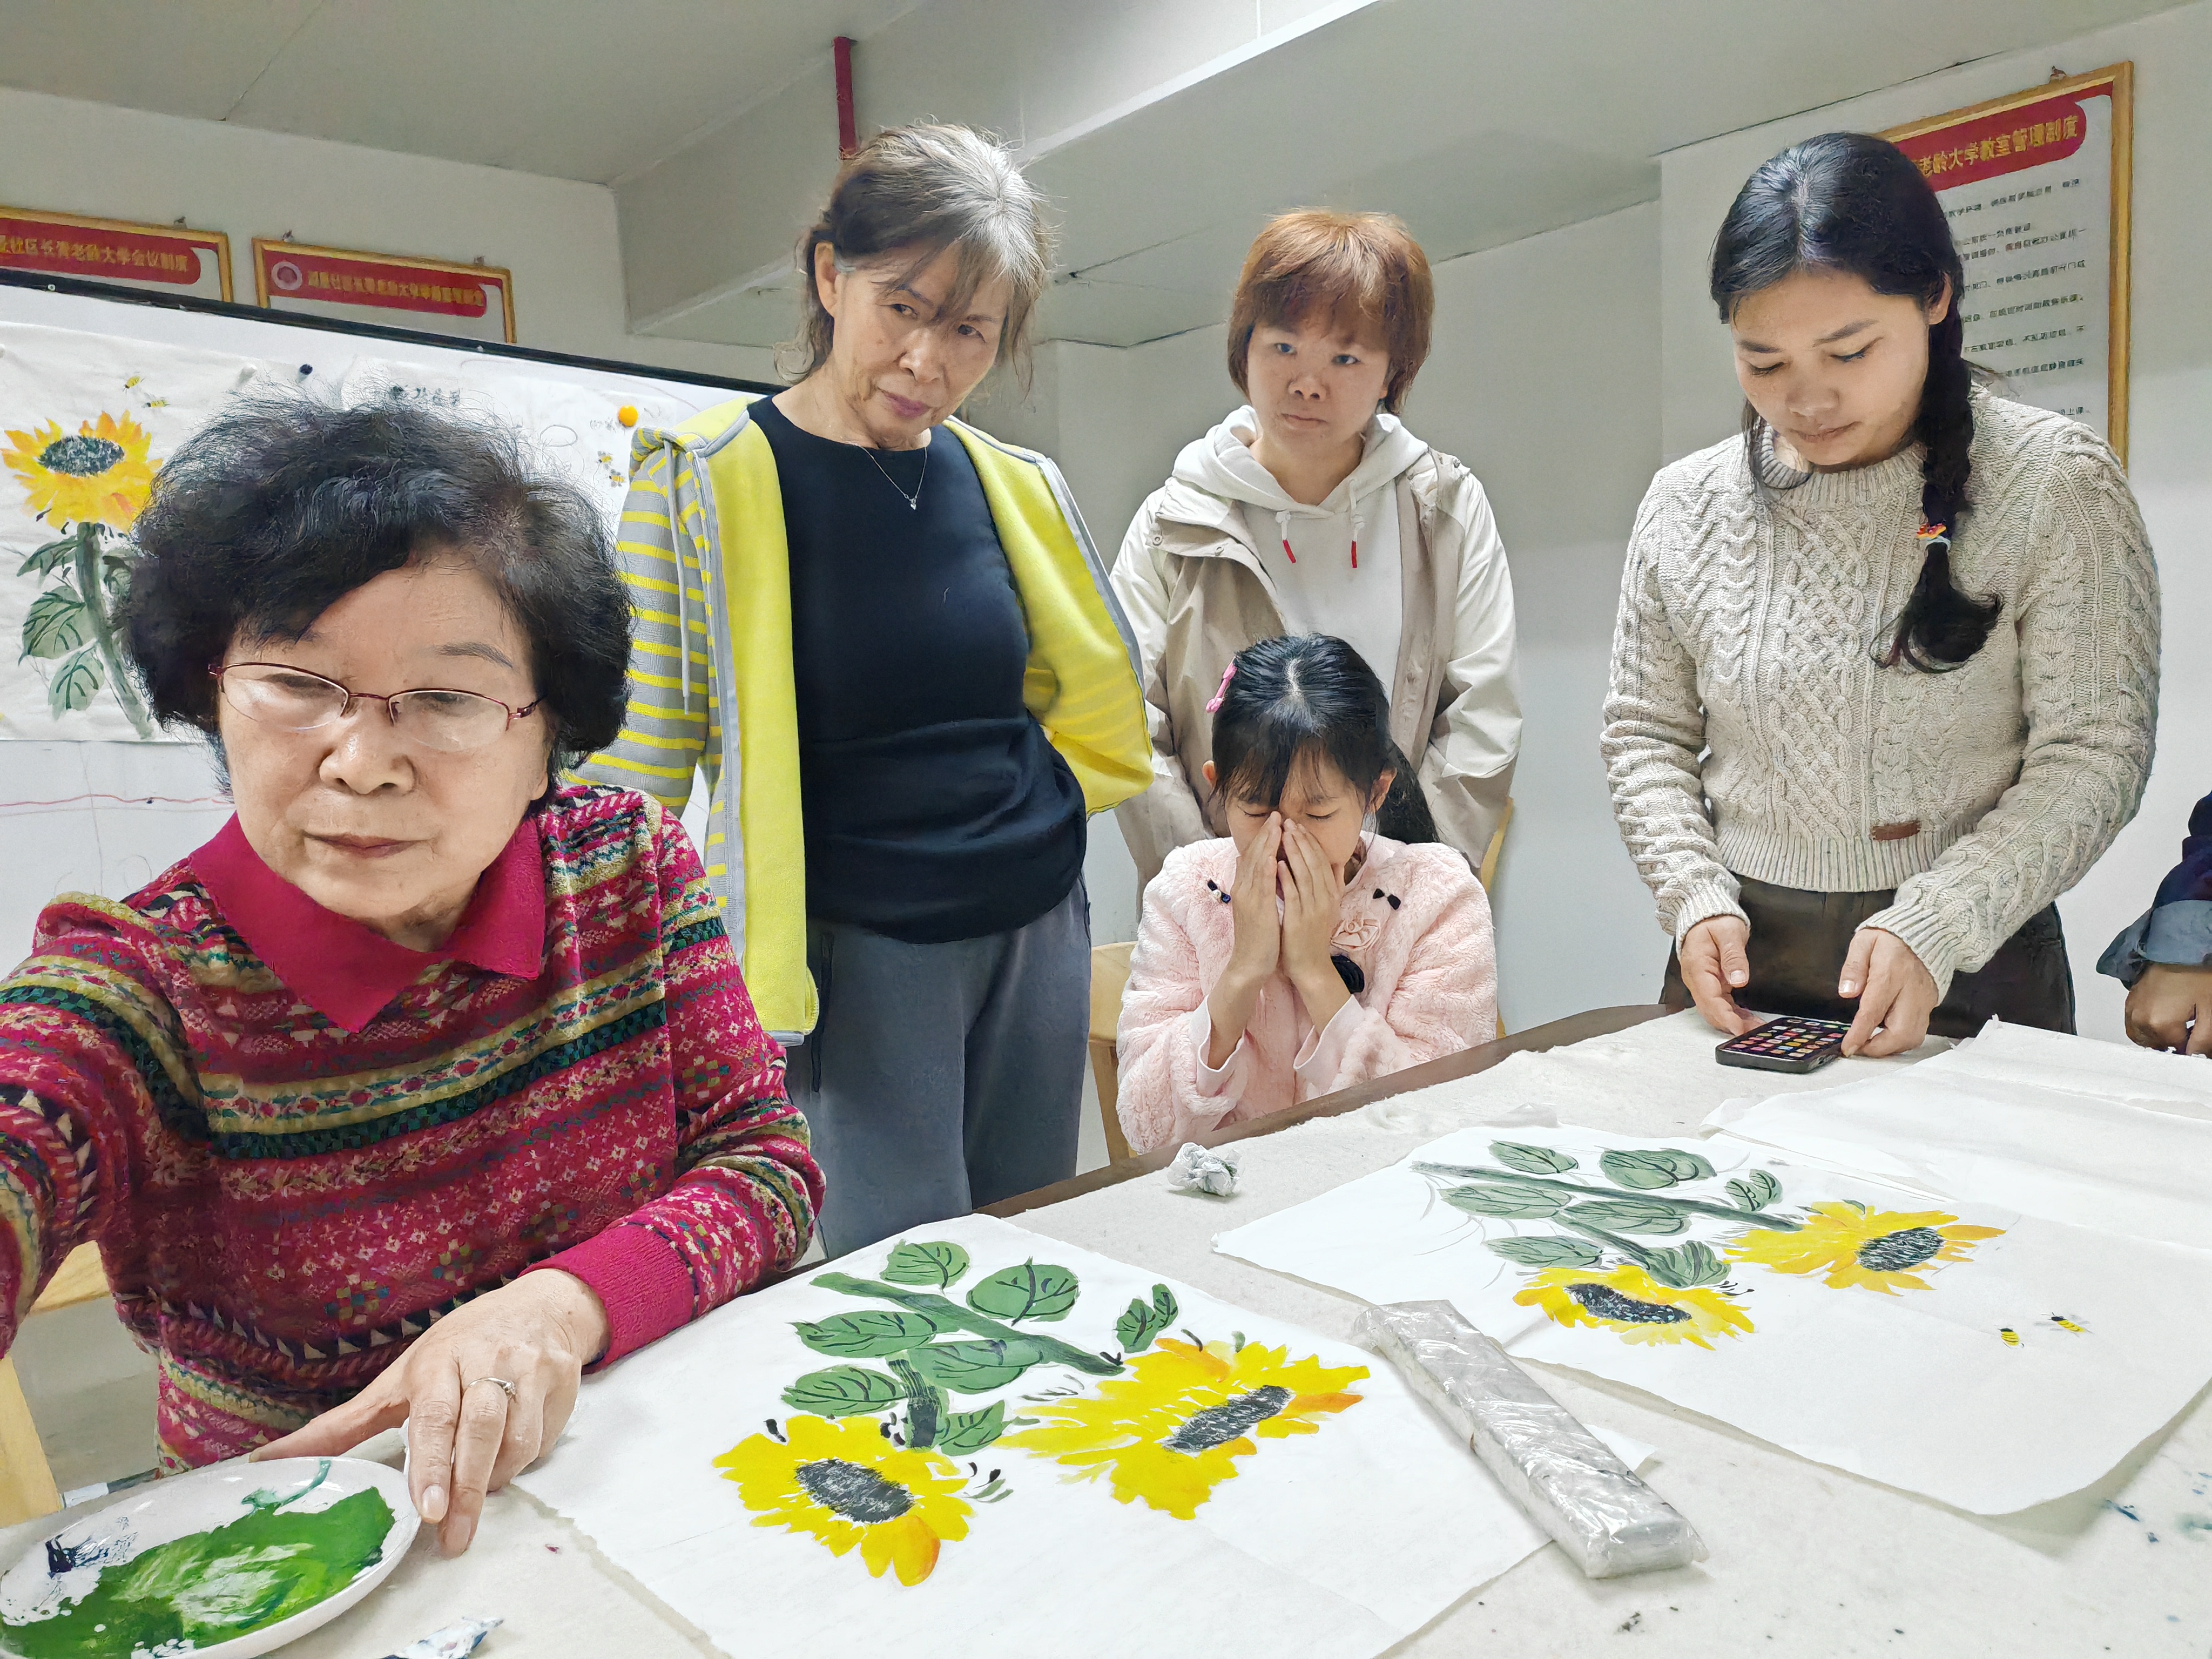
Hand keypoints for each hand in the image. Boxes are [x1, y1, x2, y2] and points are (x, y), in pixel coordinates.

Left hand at [253, 1268, 608, 1554]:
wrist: (539, 1307)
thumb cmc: (459, 1348)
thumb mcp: (399, 1379)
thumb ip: (342, 1426)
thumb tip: (266, 1460)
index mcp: (439, 1359)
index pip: (435, 1415)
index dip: (431, 1463)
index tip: (426, 1508)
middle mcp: (487, 1360)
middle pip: (479, 1431)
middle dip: (466, 1487)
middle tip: (450, 1535)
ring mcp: (530, 1370)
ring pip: (515, 1441)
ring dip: (493, 1478)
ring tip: (470, 1501)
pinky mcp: (561, 1384)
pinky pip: (540, 1440)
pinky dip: (519, 1462)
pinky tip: (502, 1463)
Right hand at [1205, 816, 1284, 1065]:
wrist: (1250, 965)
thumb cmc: (1259, 938)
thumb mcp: (1259, 907)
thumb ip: (1260, 887)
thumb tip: (1263, 867)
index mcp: (1245, 888)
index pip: (1253, 856)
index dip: (1263, 837)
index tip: (1274, 821)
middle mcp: (1243, 889)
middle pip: (1254, 855)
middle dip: (1266, 833)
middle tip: (1276, 813)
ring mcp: (1248, 899)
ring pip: (1257, 865)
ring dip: (1267, 844)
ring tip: (1277, 825)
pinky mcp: (1256, 910)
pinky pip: (1262, 886)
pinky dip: (1268, 869)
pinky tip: (1274, 855)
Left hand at [1279, 821, 1350, 1027]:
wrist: (1310, 967)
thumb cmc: (1311, 937)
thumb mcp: (1322, 909)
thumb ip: (1323, 887)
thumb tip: (1327, 865)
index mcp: (1330, 895)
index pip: (1321, 861)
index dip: (1310, 842)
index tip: (1299, 826)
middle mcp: (1325, 899)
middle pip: (1315, 863)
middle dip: (1302, 840)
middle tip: (1289, 822)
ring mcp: (1313, 909)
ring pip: (1305, 874)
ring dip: (1294, 852)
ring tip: (1284, 834)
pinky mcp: (1300, 920)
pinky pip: (1293, 894)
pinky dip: (1286, 877)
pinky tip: (1277, 863)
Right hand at [1679, 916, 1758, 1035]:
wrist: (1704, 915)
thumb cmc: (1714, 921)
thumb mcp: (1729, 932)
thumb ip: (1734, 956)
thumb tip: (1739, 979)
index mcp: (1697, 967)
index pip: (1709, 999)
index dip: (1724, 1017)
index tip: (1738, 1029)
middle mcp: (1696, 979)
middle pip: (1710, 1009)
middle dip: (1731, 1024)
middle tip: (1754, 1032)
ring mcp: (1702, 983)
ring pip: (1714, 1010)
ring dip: (1733, 1021)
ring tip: (1755, 1028)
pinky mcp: (1710, 984)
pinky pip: (1719, 1004)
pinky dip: (1732, 1014)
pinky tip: (1746, 1020)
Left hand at [1837, 927, 1939, 1056]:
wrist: (1930, 932)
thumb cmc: (1892, 938)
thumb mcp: (1865, 941)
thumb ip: (1854, 966)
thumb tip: (1846, 993)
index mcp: (1891, 974)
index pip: (1874, 1011)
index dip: (1860, 1034)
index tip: (1848, 1048)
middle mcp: (1911, 992)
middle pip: (1902, 1033)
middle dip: (1878, 1049)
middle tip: (1858, 1048)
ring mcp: (1924, 1001)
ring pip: (1913, 1037)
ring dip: (1890, 1047)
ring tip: (1869, 1043)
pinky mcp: (1930, 1006)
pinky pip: (1919, 1031)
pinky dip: (1901, 1040)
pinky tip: (1885, 1034)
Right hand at [2124, 963, 2211, 1053]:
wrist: (2182, 948)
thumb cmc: (2198, 973)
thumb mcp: (2211, 1012)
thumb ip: (2204, 1041)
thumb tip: (2197, 1057)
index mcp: (2159, 1024)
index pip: (2177, 1051)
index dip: (2192, 1046)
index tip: (2198, 1033)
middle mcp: (2140, 1018)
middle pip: (2157, 1046)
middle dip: (2174, 1041)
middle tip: (2189, 1027)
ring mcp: (2132, 1007)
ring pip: (2142, 1037)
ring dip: (2158, 1036)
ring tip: (2175, 1024)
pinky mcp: (2131, 999)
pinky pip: (2133, 1023)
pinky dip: (2146, 1025)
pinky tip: (2162, 1017)